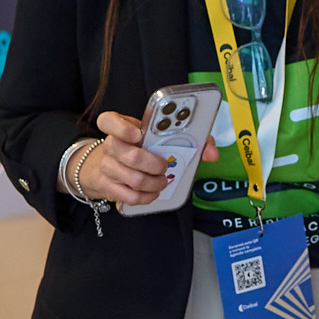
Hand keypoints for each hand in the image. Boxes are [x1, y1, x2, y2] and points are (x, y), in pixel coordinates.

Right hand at [77, 111, 218, 204]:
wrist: (113, 165)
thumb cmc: (143, 147)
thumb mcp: (160, 135)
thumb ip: (191, 137)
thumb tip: (211, 154)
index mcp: (121, 127)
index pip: (108, 121)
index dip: (122, 128)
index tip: (138, 134)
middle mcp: (111, 146)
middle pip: (131, 156)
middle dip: (156, 164)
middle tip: (165, 166)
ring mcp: (107, 167)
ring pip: (134, 179)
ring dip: (155, 183)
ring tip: (164, 180)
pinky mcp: (109, 187)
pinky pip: (130, 196)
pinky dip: (147, 196)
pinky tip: (154, 191)